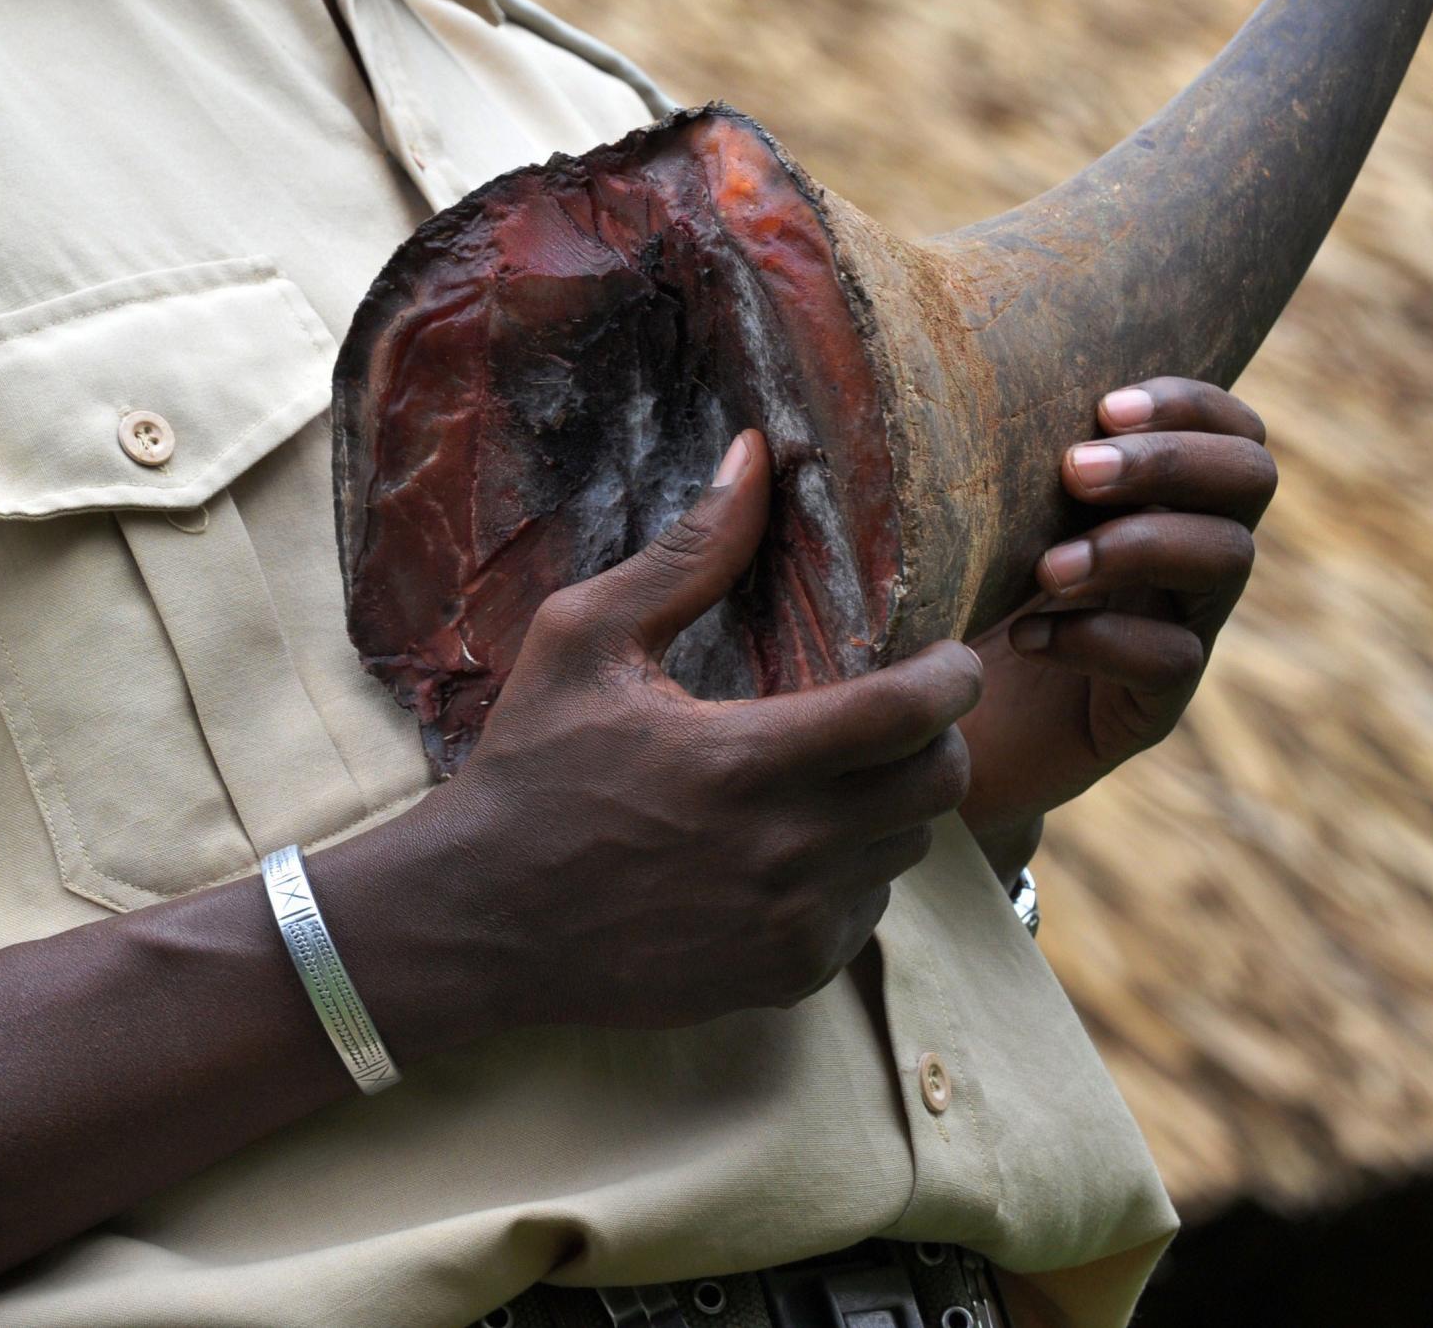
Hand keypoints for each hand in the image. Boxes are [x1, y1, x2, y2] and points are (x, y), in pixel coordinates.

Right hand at [372, 429, 980, 1034]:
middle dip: (939, 738)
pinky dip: (851, 875)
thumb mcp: (584, 638)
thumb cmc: (530, 766)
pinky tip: (789, 845)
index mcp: (744, 759)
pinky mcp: (785, 977)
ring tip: (832, 773)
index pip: (912, 714)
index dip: (953, 676)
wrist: (479, 919)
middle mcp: (785, 851)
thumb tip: (754, 454)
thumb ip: (688, 553)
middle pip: (940, 787)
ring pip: (909, 852)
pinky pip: (867, 914)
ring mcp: (790, 925)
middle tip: (899, 710)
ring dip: (891, 806)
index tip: (946, 656)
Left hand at [958, 378, 1275, 874]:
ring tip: (1047, 567)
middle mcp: (1181, 552)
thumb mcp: (963, 510)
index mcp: (1151, 492)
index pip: (1229, 426)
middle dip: (1169, 462)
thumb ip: (980, 442)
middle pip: (1251, 478)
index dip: (1188, 405)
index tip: (1103, 406)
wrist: (922, 729)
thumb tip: (928, 343)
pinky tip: (1030, 636)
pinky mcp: (1151, 706)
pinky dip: (1103, 638)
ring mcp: (1178, 628)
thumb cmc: (937, 594)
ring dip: (1136, 545)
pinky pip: (1172, 659)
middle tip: (1073, 472)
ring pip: (1225, 561)